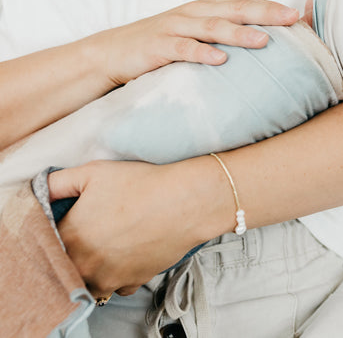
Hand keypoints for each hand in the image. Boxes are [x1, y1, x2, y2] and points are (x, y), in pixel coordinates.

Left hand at [48, 160, 220, 297]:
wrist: (185, 202)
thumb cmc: (141, 183)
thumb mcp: (94, 172)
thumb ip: (58, 182)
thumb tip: (41, 190)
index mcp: (70, 237)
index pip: (48, 241)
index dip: (59, 229)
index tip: (73, 219)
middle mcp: (85, 264)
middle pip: (67, 265)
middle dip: (75, 250)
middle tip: (94, 230)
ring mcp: (109, 277)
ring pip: (89, 280)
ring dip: (93, 268)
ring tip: (109, 244)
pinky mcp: (133, 282)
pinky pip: (116, 286)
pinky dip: (118, 275)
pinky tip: (127, 255)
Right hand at [86, 0, 298, 86]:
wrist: (110, 54)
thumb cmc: (161, 46)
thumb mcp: (195, 36)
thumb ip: (224, 36)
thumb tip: (265, 46)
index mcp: (205, 9)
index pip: (243, 3)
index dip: (270, 6)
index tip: (297, 15)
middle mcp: (193, 13)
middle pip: (234, 9)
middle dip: (264, 13)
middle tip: (290, 19)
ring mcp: (174, 27)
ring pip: (211, 26)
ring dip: (239, 33)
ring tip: (263, 40)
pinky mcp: (157, 46)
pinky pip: (182, 48)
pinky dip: (201, 52)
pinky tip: (220, 60)